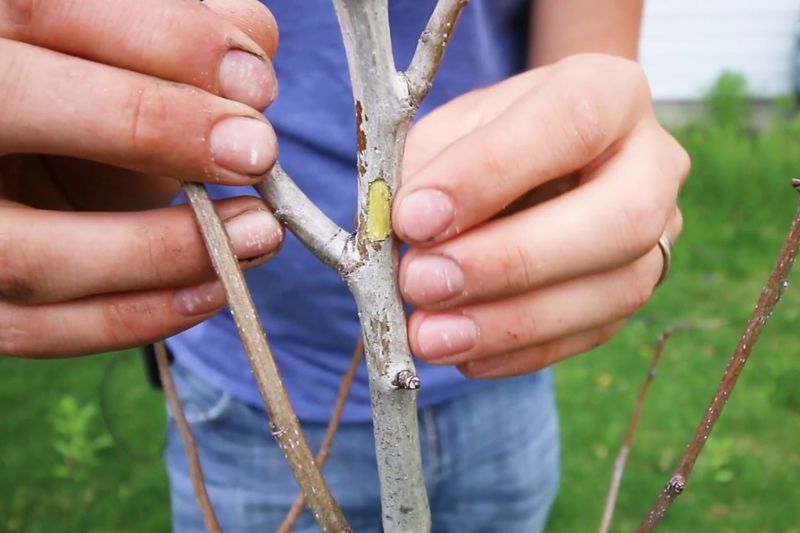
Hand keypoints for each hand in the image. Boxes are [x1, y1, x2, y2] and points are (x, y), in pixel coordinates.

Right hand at [0, 0, 282, 356]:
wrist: (36, 162)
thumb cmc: (90, 98)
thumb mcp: (124, 55)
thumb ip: (180, 36)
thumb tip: (253, 62)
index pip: (45, 8)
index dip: (161, 39)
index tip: (256, 81)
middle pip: (11, 102)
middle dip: (148, 124)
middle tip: (256, 152)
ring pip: (25, 252)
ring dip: (161, 251)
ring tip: (259, 234)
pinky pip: (38, 330)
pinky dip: (134, 318)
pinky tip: (213, 291)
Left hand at [394, 54, 688, 377]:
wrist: (537, 160)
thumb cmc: (488, 139)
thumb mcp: (452, 129)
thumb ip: (430, 169)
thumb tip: (411, 236)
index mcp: (610, 93)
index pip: (570, 123)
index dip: (490, 173)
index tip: (414, 218)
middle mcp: (653, 163)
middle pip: (619, 220)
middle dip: (510, 261)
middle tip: (420, 283)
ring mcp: (658, 234)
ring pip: (615, 290)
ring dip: (511, 323)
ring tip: (429, 335)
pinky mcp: (636, 289)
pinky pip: (592, 333)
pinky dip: (522, 351)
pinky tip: (464, 355)